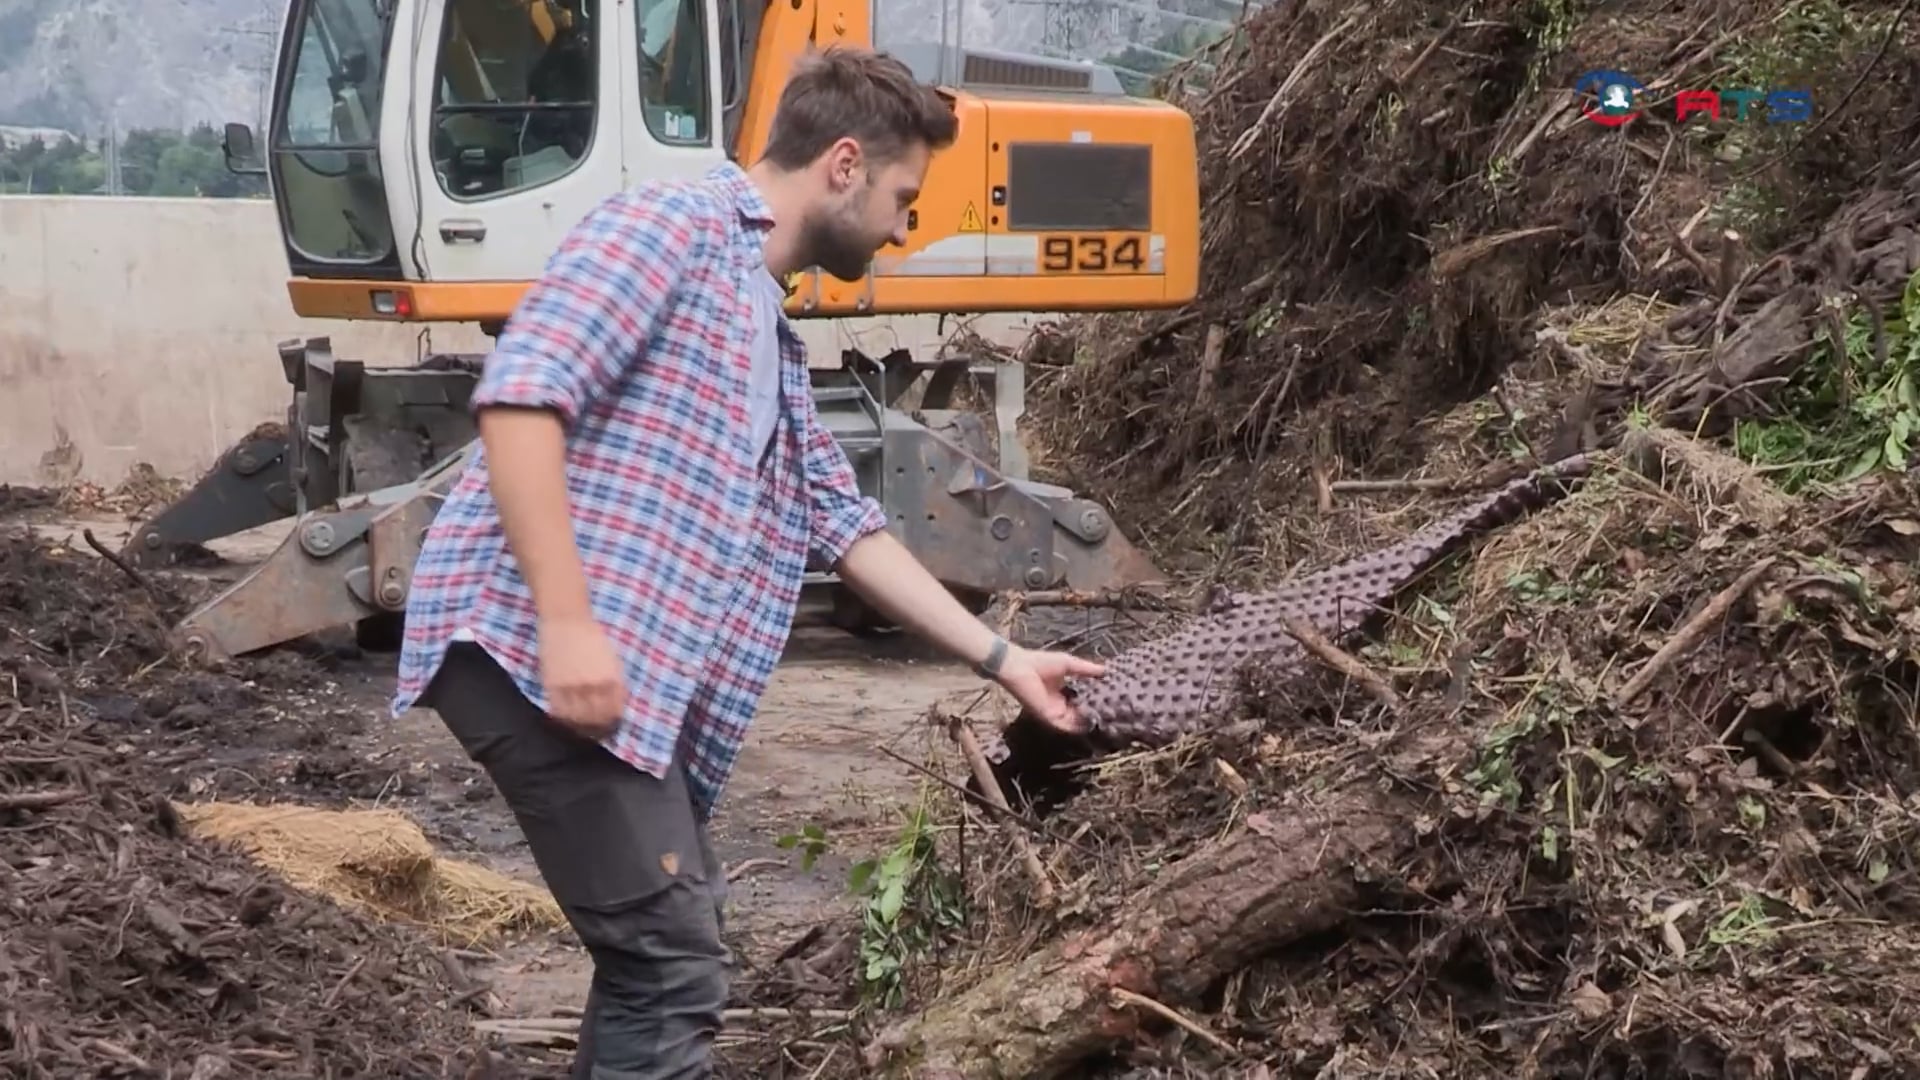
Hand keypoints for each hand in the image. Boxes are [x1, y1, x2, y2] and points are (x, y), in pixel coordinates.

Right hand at [536, 616, 627, 738]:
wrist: (567, 619)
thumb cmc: (592, 636)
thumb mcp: (612, 659)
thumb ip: (614, 682)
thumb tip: (615, 704)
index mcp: (612, 678)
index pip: (614, 710)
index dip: (613, 720)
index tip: (610, 723)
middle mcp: (594, 685)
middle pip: (597, 717)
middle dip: (598, 725)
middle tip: (595, 728)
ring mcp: (572, 686)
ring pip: (577, 718)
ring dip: (580, 725)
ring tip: (580, 726)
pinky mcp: (553, 685)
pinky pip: (559, 710)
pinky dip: (563, 718)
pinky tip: (565, 718)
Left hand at [994, 644, 1105, 733]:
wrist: (1019, 667)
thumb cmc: (1040, 662)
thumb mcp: (1070, 664)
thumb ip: (1087, 670)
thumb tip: (1107, 671)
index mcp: (1061, 692)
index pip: (1081, 701)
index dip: (1095, 701)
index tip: (1112, 701)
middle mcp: (1058, 705)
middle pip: (1079, 714)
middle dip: (1094, 714)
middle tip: (1113, 715)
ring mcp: (1054, 713)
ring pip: (1074, 722)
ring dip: (1088, 722)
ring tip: (1107, 720)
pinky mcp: (1049, 717)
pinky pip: (1066, 726)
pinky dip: (1078, 725)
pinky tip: (1092, 722)